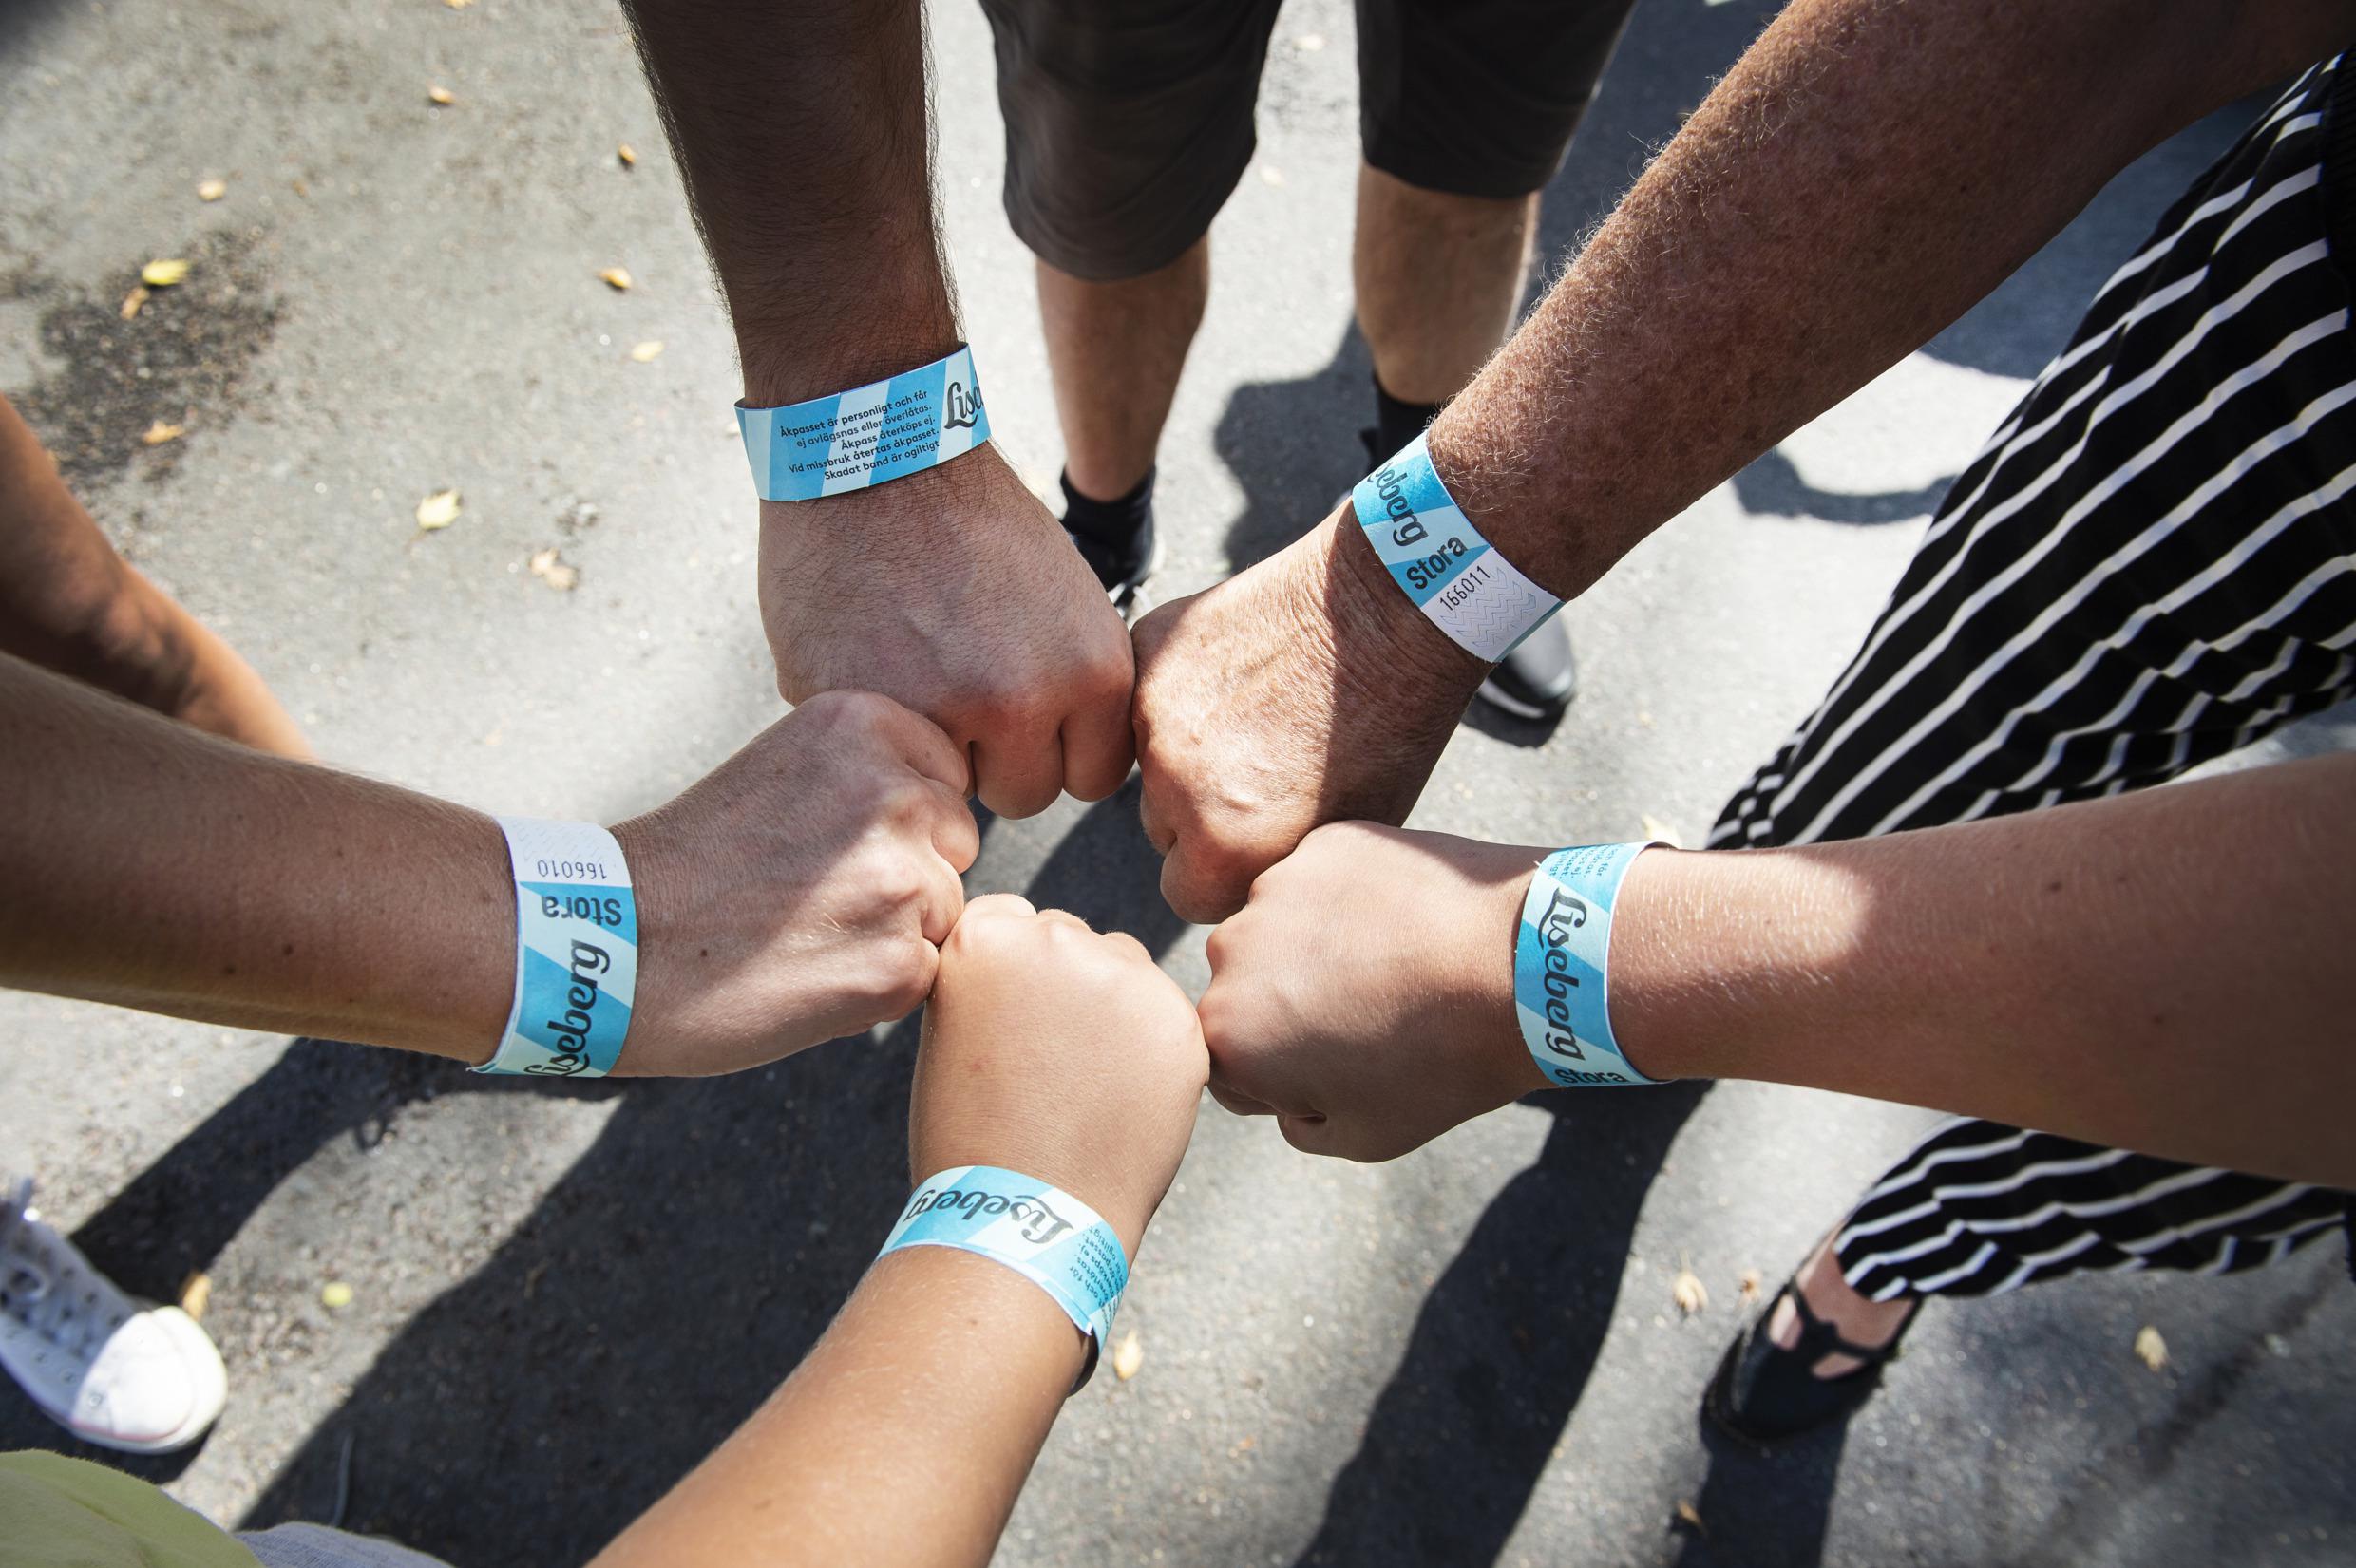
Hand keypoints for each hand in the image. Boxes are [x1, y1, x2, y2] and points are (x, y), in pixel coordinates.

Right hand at [611, 691, 978, 1075]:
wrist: (614, 941)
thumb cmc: (695, 858)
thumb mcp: (787, 765)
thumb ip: (873, 772)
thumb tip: (950, 813)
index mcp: (866, 723)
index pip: (944, 782)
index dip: (895, 823)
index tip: (824, 843)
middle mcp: (896, 793)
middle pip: (954, 847)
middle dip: (906, 875)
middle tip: (811, 895)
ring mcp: (903, 881)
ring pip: (942, 914)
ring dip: (891, 933)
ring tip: (802, 935)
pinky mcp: (897, 963)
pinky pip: (923, 976)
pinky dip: (875, 988)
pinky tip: (805, 976)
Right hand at [758, 446, 1134, 818]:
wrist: (879, 460)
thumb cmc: (978, 526)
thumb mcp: (1071, 605)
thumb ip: (1077, 689)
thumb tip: (1074, 761)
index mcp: (1092, 675)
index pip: (1092, 778)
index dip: (1058, 750)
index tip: (1030, 715)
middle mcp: (1022, 703)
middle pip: (1024, 796)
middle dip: (998, 759)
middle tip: (964, 691)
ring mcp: (936, 712)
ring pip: (953, 791)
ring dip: (937, 753)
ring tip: (917, 674)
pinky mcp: (860, 710)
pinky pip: (881, 756)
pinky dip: (875, 724)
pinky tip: (870, 662)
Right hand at [911, 895, 1206, 1255]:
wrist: (1023, 1217)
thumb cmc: (974, 1136)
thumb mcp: (952, 1031)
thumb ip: (998, 979)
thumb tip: (1048, 967)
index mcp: (986, 937)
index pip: (1012, 918)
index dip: (1013, 976)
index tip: (1009, 1025)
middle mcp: (1056, 938)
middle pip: (1073, 939)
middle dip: (1065, 985)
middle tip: (1050, 1064)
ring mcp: (1123, 977)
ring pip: (1125, 967)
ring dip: (1114, 1008)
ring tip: (1086, 1086)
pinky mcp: (1177, 1020)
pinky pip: (1166, 1014)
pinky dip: (1154, 1049)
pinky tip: (1122, 1098)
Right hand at [1130, 509, 1484, 922]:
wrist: (1393, 607)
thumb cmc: (1390, 728)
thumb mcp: (1343, 833)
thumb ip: (1270, 869)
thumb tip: (1225, 882)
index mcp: (1227, 846)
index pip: (1186, 894)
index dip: (1226, 869)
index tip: (1263, 834)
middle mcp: (1176, 784)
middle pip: (1162, 828)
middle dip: (1201, 810)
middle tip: (1264, 767)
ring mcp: (1155, 710)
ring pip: (1148, 762)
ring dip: (1187, 751)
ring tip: (1259, 715)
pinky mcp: (1151, 648)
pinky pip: (1143, 694)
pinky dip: (1180, 690)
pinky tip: (1240, 672)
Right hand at [1198, 821, 1545, 1160]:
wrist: (1519, 967)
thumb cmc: (1444, 1063)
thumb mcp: (1366, 1136)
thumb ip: (1298, 1124)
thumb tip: (1285, 1097)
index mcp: (1228, 1033)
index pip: (1231, 1068)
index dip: (1287, 1080)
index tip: (1345, 1070)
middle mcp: (1230, 952)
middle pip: (1245, 991)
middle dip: (1289, 1007)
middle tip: (1370, 1016)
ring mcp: (1277, 887)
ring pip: (1281, 930)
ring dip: (1318, 948)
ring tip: (1395, 966)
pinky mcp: (1325, 845)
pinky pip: (1322, 882)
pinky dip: (1352, 901)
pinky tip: (1405, 923)